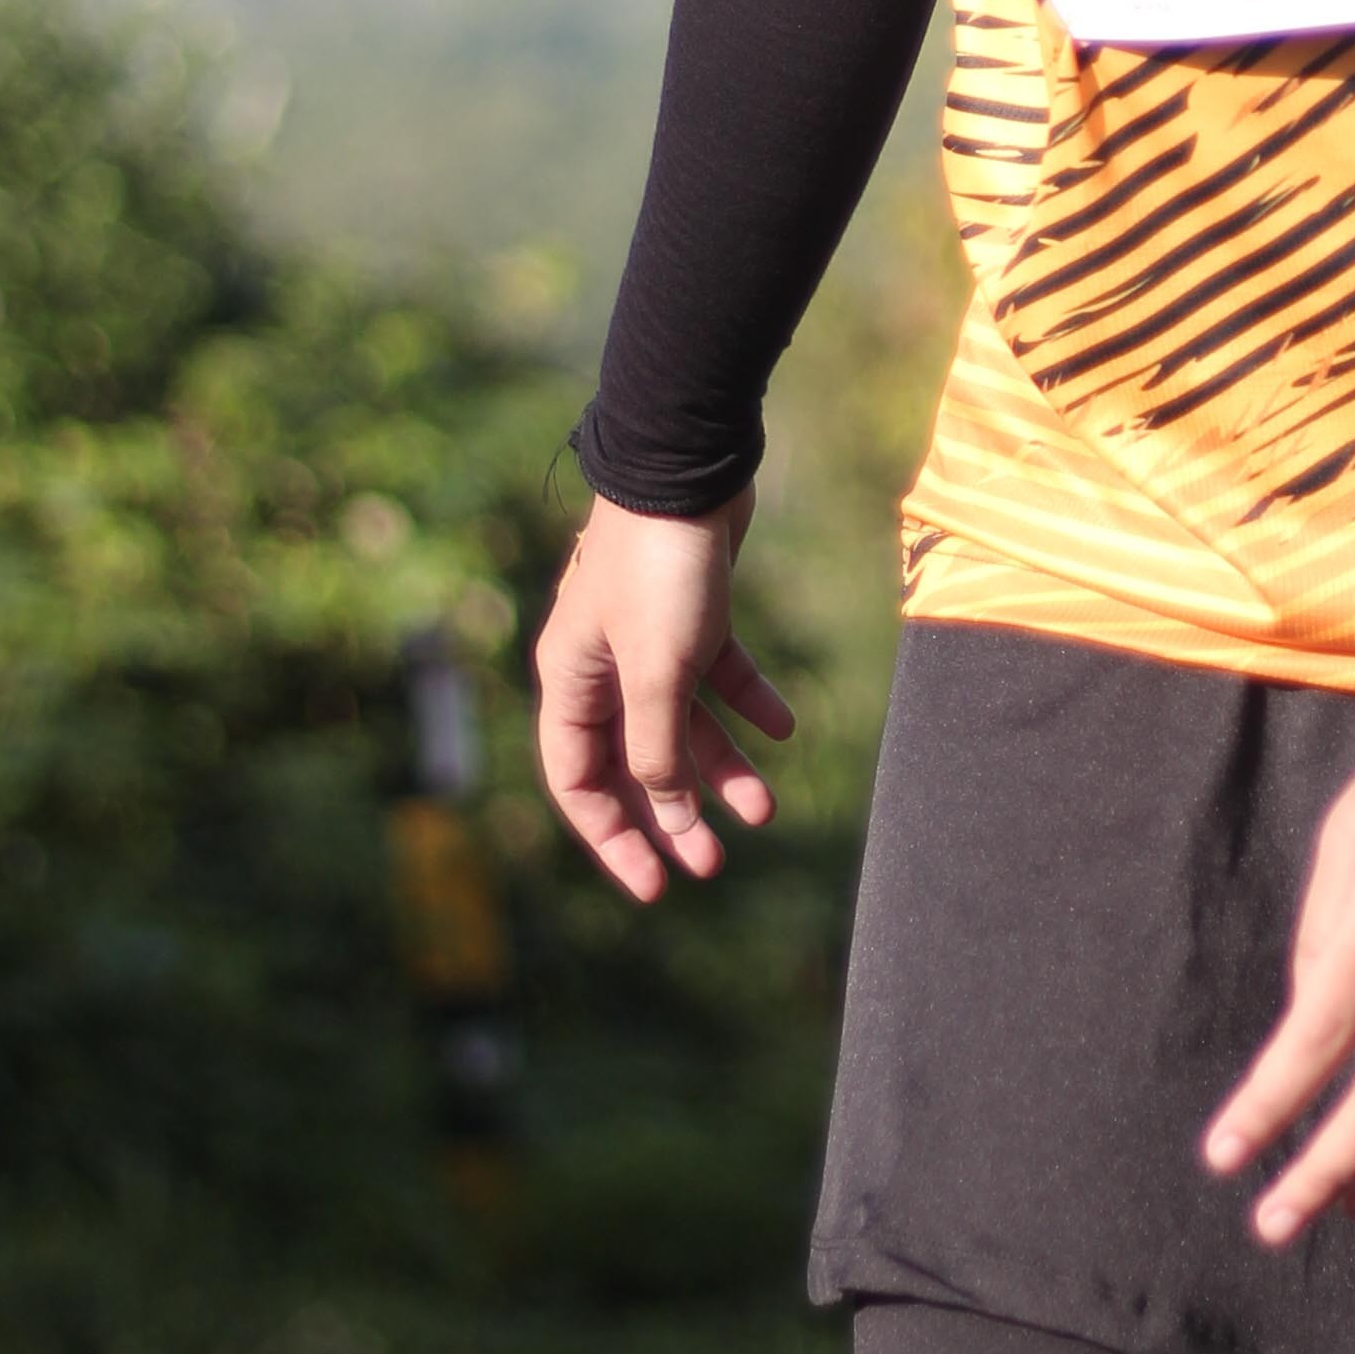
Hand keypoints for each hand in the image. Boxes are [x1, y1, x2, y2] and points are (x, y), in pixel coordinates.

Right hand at [532, 491, 792, 901]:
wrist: (690, 466)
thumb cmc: (659, 569)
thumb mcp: (656, 671)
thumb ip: (656, 746)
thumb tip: (665, 807)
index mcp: (570, 683)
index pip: (580, 782)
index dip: (614, 838)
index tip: (656, 886)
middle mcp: (602, 667)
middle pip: (635, 762)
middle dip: (674, 816)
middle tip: (715, 865)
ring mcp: (649, 640)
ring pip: (683, 725)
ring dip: (722, 770)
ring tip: (768, 811)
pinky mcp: (694, 613)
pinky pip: (718, 677)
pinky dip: (748, 704)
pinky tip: (784, 730)